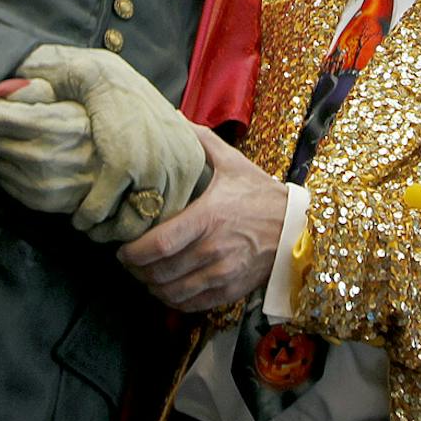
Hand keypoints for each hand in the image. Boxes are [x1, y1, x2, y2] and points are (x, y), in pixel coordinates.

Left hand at [0, 79, 95, 213]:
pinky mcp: (37, 200)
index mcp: (51, 125)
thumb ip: (35, 89)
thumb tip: (2, 88)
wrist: (117, 171)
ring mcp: (39, 182)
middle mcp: (43, 156)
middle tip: (1, 125)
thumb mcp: (71, 100)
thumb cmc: (91, 128)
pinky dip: (5, 169)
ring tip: (13, 142)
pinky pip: (0, 181)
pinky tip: (22, 161)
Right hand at [14, 45, 206, 243]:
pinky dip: (87, 218)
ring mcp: (151, 165)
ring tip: (92, 231)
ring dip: (107, 234)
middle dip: (130, 237)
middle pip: (158, 224)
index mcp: (192, 160)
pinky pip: (101, 208)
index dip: (153, 227)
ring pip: (131, 224)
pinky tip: (78, 217)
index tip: (130, 229)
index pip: (179, 213)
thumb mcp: (167, 139)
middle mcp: (178, 165)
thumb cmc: (131, 110)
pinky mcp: (120, 163)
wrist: (105, 78)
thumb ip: (171, 172)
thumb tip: (163, 214)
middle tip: (108, 238)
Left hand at [118, 128, 286, 312]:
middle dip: (137, 270)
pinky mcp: (230, 291)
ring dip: (151, 286)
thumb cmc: (262, 195)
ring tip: (144, 275)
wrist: (299, 228)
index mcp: (208, 218)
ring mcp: (222, 274)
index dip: (133, 252)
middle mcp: (213, 250)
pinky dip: (173, 300)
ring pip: (172, 292)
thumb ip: (201, 140)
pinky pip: (191, 304)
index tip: (121, 248)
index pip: (160, 244)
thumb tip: (173, 116)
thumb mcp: (233, 163)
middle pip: (160, 271)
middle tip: (128, 261)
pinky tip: (166, 289)